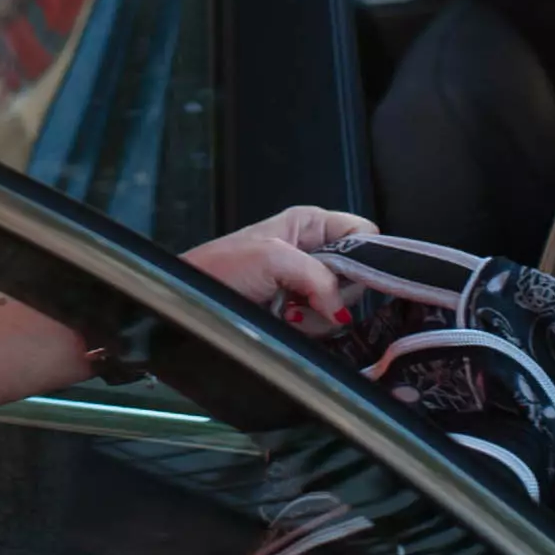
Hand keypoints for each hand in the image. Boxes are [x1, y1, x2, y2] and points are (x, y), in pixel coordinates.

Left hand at [180, 206, 376, 335]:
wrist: (187, 305)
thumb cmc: (219, 270)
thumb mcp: (272, 258)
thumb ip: (318, 277)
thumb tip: (343, 311)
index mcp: (310, 224)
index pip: (364, 233)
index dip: (366, 255)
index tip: (350, 279)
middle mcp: (314, 251)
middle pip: (359, 275)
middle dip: (336, 293)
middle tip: (304, 296)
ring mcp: (307, 286)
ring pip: (343, 306)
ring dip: (318, 316)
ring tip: (286, 311)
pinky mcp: (301, 315)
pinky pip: (325, 326)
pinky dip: (308, 330)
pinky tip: (285, 323)